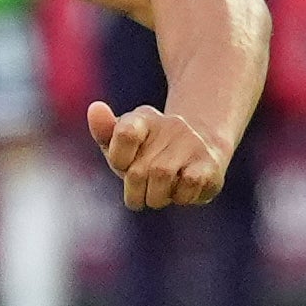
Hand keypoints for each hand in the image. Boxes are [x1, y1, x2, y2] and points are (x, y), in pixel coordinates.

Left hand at [88, 98, 229, 210]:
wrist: (203, 148)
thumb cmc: (151, 153)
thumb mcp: (123, 145)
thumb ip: (105, 131)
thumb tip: (95, 108)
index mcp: (144, 118)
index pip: (125, 134)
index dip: (120, 159)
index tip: (126, 165)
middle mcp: (171, 125)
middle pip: (137, 171)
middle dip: (136, 191)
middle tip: (143, 191)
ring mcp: (193, 143)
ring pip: (161, 176)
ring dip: (156, 197)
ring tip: (161, 194)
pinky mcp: (210, 164)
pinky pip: (187, 187)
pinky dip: (179, 198)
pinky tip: (182, 192)